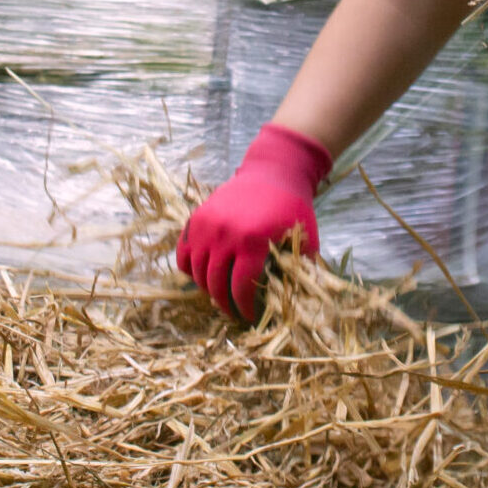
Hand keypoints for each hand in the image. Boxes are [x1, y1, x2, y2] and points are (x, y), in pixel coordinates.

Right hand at [176, 123, 331, 321]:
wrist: (273, 172)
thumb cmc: (292, 207)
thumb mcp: (305, 238)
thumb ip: (301, 269)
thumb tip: (298, 302)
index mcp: (253, 242)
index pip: (240, 289)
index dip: (244, 307)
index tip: (248, 316)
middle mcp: (225, 235)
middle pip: (215, 284)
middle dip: (224, 304)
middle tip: (232, 310)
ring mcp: (207, 226)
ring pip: (196, 271)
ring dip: (206, 288)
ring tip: (219, 293)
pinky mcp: (196, 218)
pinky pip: (182, 252)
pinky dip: (188, 267)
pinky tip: (202, 273)